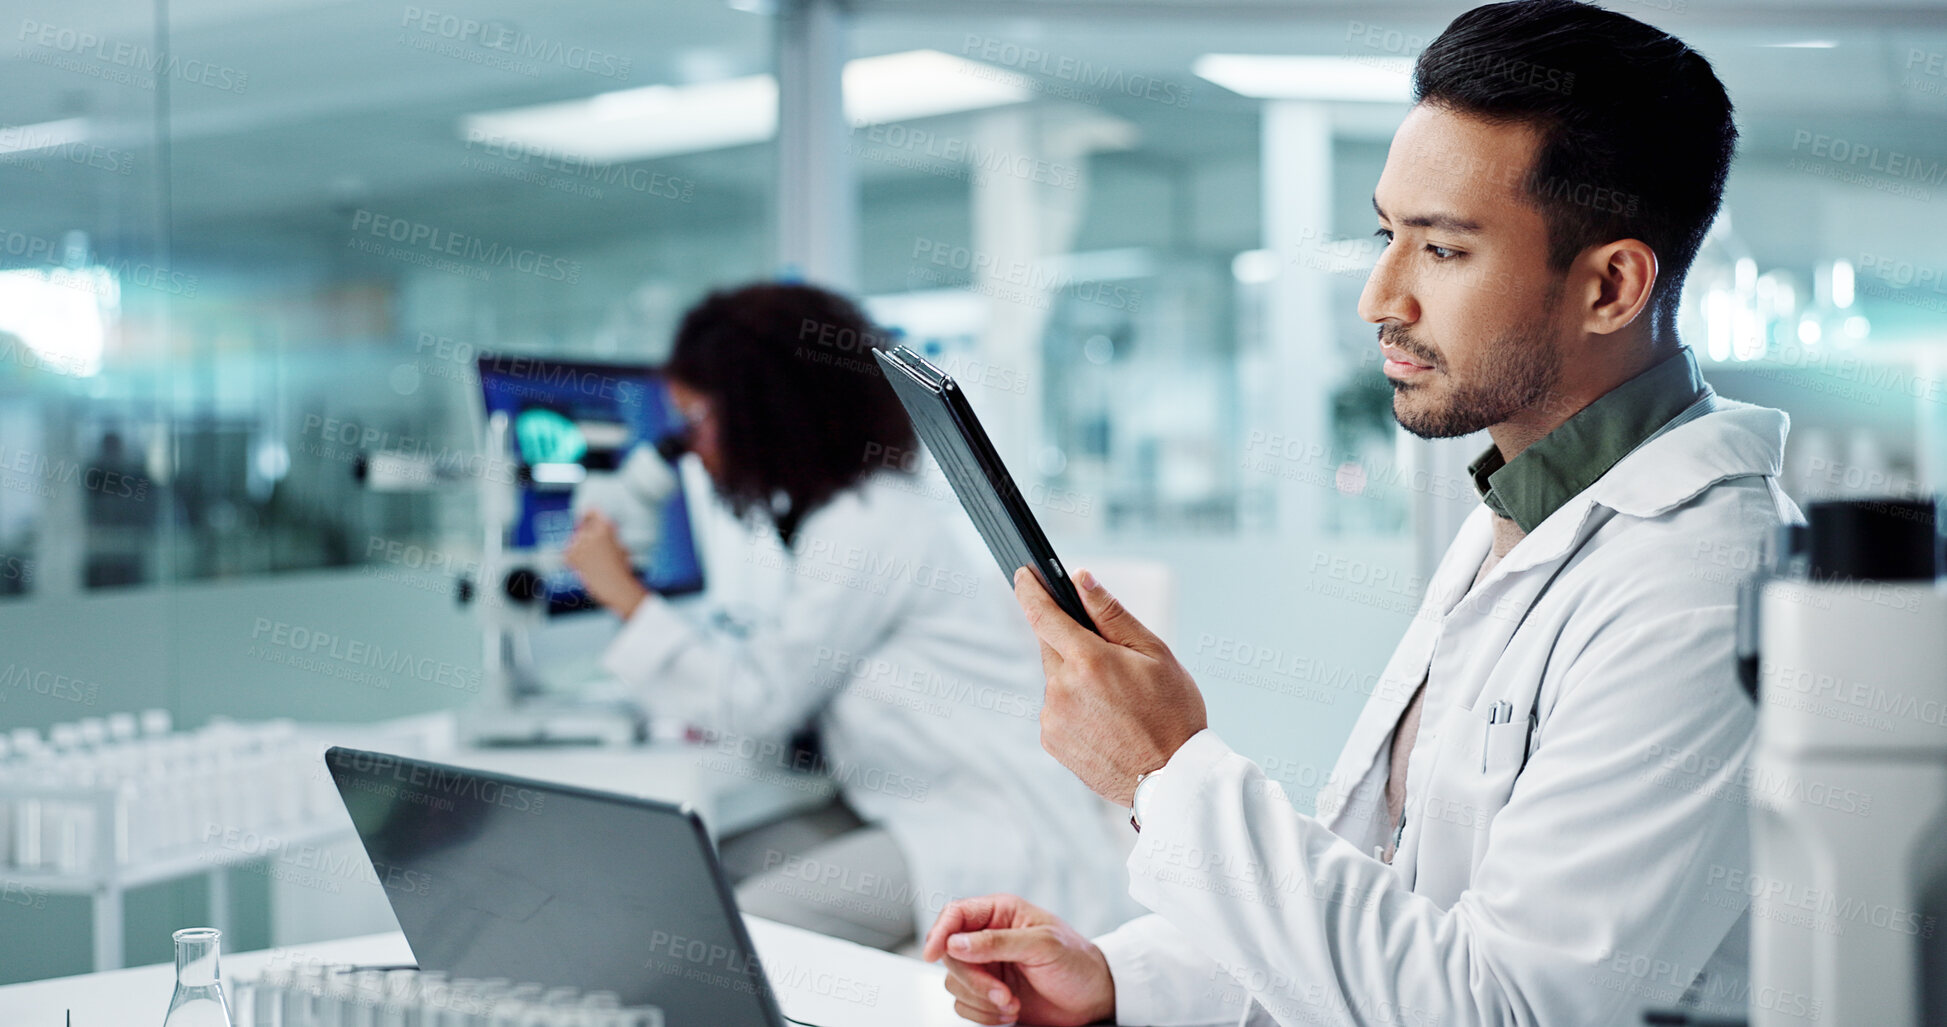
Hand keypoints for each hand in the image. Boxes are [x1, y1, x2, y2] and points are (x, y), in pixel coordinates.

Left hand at [563, 511, 648, 618]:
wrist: (616, 586)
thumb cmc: (621, 570)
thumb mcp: (620, 545)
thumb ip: (605, 535)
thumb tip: (593, 533)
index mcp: (606, 526)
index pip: (591, 510)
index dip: (588, 514)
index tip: (585, 517)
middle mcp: (591, 531)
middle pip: (582, 527)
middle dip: (585, 535)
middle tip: (594, 551)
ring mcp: (579, 542)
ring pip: (575, 540)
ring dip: (579, 548)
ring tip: (593, 563)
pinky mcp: (570, 554)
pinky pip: (568, 552)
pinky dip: (573, 559)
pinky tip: (585, 567)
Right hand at [922, 894, 1114, 1025]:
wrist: (1094, 999)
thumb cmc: (1077, 963)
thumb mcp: (1042, 945)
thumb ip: (997, 941)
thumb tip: (955, 942)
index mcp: (1001, 913)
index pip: (955, 914)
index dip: (939, 932)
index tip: (933, 955)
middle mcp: (988, 938)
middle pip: (950, 955)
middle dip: (973, 980)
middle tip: (1001, 993)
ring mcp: (987, 968)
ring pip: (954, 983)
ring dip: (981, 1001)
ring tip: (1012, 1004)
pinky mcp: (988, 995)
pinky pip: (964, 1005)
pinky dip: (983, 1015)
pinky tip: (1010, 1012)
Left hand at [1015, 567, 1206, 806]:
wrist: (1171, 779)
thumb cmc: (1173, 713)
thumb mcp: (1155, 654)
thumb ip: (1112, 614)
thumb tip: (1081, 580)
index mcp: (1089, 661)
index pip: (1043, 614)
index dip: (1030, 590)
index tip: (1022, 575)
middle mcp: (1063, 689)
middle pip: (1052, 647)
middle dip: (1073, 644)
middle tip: (1111, 664)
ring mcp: (1054, 717)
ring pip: (1055, 680)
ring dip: (1076, 679)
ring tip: (1115, 701)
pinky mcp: (1051, 741)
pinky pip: (1056, 708)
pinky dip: (1073, 706)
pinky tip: (1104, 720)